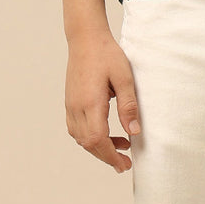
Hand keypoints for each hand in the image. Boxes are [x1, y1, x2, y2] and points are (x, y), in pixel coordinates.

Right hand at [64, 26, 140, 172]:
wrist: (85, 38)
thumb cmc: (106, 55)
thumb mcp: (124, 78)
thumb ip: (129, 106)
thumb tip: (134, 131)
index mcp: (90, 102)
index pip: (97, 139)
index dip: (110, 156)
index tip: (124, 164)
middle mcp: (76, 107)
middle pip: (88, 143)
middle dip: (106, 157)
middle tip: (125, 164)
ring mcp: (70, 105)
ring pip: (80, 138)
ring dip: (98, 147)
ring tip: (121, 146)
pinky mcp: (70, 102)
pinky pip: (76, 128)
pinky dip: (90, 137)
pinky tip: (105, 133)